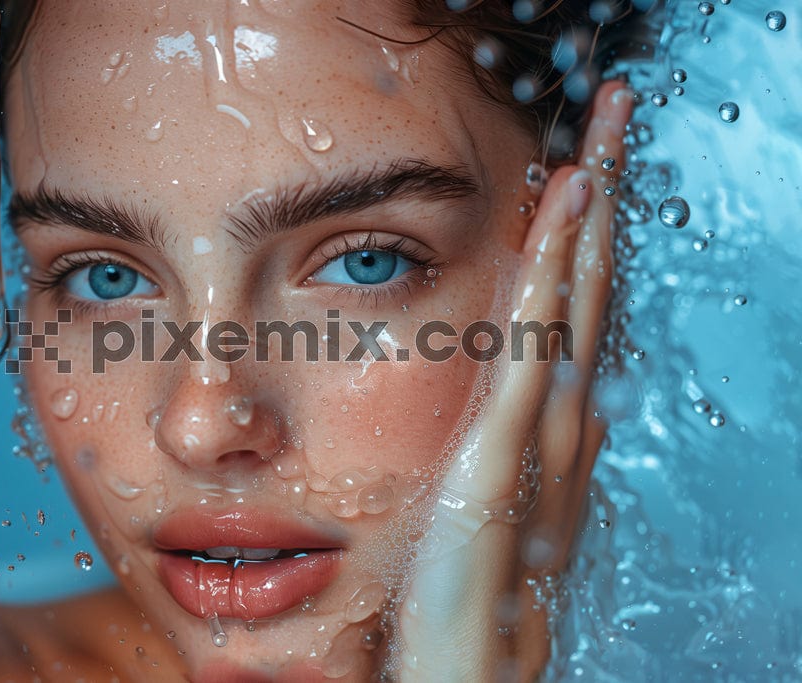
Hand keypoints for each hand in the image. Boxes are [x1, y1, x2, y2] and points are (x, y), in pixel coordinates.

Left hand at [395, 81, 634, 681]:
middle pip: (583, 290)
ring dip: (586, 220)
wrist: (465, 672)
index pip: (568, 312)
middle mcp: (558, 424)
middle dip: (600, 200)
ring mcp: (538, 439)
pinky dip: (553, 279)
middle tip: (611, 114)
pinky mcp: (502, 459)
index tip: (581, 166)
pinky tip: (563, 216)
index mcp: (545, 428)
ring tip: (597, 140)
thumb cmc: (461, 593)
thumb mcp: (483, 502)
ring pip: (571, 306)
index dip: (581, 237)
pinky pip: (534, 351)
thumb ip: (510, 446)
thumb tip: (542, 402)